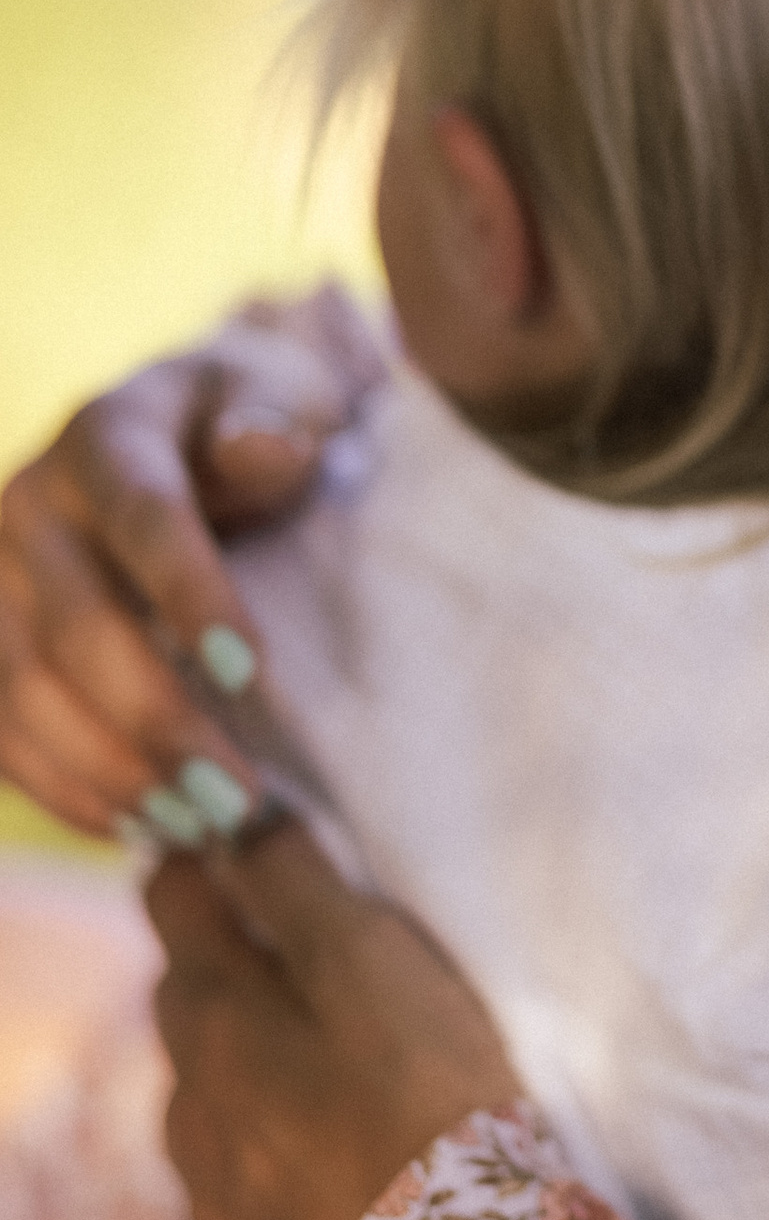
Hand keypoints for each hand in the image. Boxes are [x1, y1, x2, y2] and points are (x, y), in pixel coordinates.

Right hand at [0, 288, 383, 838]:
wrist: (191, 424)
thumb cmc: (258, 418)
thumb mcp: (288, 394)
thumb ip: (280, 421)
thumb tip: (258, 450)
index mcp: (111, 431)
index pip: (144, 515)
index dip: (191, 593)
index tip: (251, 673)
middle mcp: (31, 502)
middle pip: (76, 627)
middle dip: (155, 720)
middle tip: (236, 796)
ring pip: (23, 692)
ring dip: (110, 771)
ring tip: (199, 824)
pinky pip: (0, 730)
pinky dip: (64, 788)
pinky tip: (137, 825)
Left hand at [150, 816, 520, 1219]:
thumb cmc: (428, 1100)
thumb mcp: (375, 962)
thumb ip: (299, 886)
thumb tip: (242, 823)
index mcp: (218, 1016)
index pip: (176, 903)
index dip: (207, 867)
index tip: (239, 849)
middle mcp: (189, 1106)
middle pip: (187, 1007)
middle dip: (228, 974)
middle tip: (307, 964)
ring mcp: (208, 1199)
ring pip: (206, 1108)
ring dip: (246, 1080)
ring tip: (332, 1080)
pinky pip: (238, 1201)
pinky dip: (271, 1174)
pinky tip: (335, 1176)